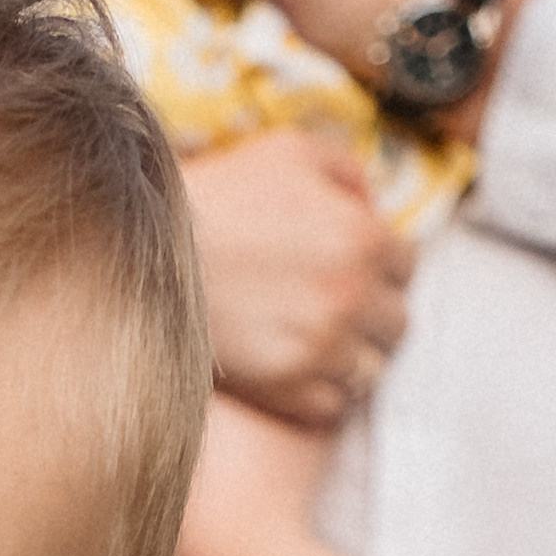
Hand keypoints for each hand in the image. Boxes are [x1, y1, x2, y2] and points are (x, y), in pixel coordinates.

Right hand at [179, 133, 411, 427]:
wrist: (149, 254)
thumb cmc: (222, 195)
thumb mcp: (292, 151)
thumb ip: (349, 170)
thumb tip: (372, 203)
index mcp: (362, 238)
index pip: (407, 265)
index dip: (381, 264)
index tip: (352, 267)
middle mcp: (350, 298)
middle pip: (395, 324)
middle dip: (371, 313)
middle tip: (334, 306)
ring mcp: (319, 350)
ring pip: (369, 371)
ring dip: (349, 357)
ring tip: (315, 341)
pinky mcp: (286, 389)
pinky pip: (331, 405)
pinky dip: (320, 391)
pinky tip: (294, 368)